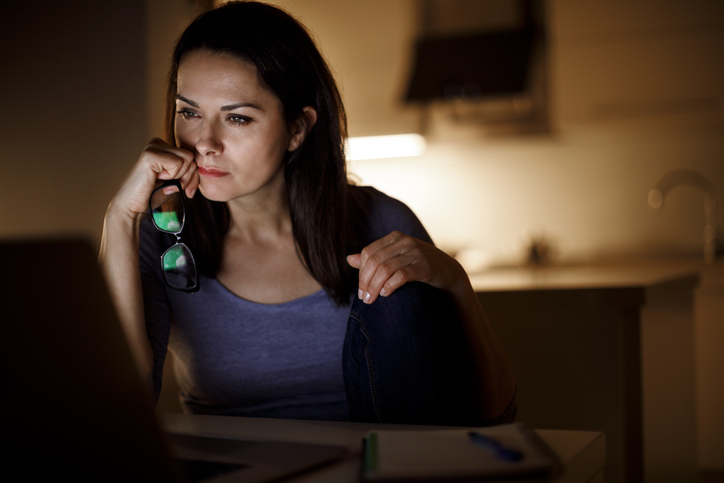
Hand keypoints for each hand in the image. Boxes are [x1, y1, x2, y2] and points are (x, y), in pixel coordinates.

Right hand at [111, 138, 198, 220]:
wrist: (132, 206)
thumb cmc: (153, 194)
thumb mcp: (177, 182)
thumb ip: (190, 173)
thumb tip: (203, 169)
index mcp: (163, 147)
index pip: (191, 157)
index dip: (191, 176)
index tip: (183, 189)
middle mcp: (157, 143)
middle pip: (191, 157)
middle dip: (187, 177)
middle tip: (170, 186)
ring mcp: (153, 147)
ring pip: (187, 160)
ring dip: (179, 177)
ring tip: (162, 182)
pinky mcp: (151, 155)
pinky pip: (178, 164)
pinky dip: (171, 176)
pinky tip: (156, 179)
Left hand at [347, 231, 465, 303]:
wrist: (448, 271)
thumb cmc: (418, 265)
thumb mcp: (396, 259)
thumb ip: (374, 259)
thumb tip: (349, 259)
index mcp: (394, 237)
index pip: (369, 252)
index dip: (361, 272)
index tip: (361, 290)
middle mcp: (404, 241)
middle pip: (375, 261)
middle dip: (366, 282)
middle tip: (364, 299)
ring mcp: (415, 252)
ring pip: (386, 269)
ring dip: (375, 286)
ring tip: (371, 300)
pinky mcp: (424, 265)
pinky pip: (401, 275)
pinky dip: (390, 285)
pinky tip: (386, 294)